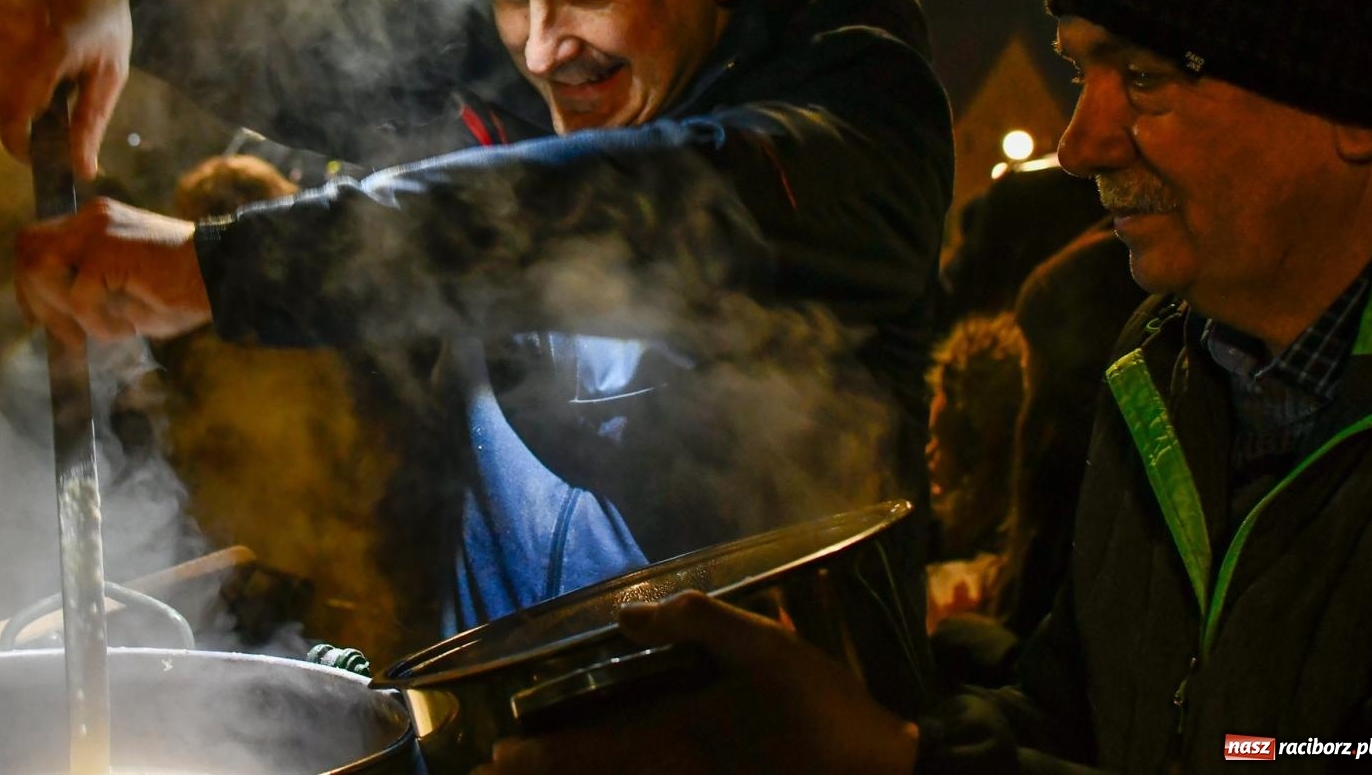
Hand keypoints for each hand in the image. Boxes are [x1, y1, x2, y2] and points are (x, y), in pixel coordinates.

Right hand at [0, 0, 133, 178]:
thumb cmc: (103, 22)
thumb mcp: (110, 74)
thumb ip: (90, 125)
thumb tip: (82, 172)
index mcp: (48, 48)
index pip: (12, 116)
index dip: (20, 143)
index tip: (35, 151)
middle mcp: (6, 32)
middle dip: (22, 110)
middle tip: (52, 93)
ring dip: (10, 84)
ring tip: (42, 60)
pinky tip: (22, 42)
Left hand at [16, 198, 211, 344]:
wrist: (223, 273)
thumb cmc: (182, 290)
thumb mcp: (124, 292)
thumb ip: (89, 297)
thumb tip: (59, 326)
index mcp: (95, 222)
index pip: (37, 243)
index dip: (29, 283)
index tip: (40, 320)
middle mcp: (91, 218)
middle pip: (27, 249)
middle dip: (35, 298)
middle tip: (62, 336)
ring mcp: (96, 230)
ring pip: (40, 270)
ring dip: (63, 312)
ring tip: (98, 333)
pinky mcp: (107, 251)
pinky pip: (79, 297)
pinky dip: (99, 323)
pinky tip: (128, 329)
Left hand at [474, 590, 918, 774]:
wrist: (879, 774)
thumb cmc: (819, 709)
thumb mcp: (763, 646)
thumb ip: (695, 622)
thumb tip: (625, 613)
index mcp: (674, 737)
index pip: (586, 752)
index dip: (536, 759)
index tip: (492, 758)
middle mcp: (673, 774)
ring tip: (539, 773)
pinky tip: (618, 770)